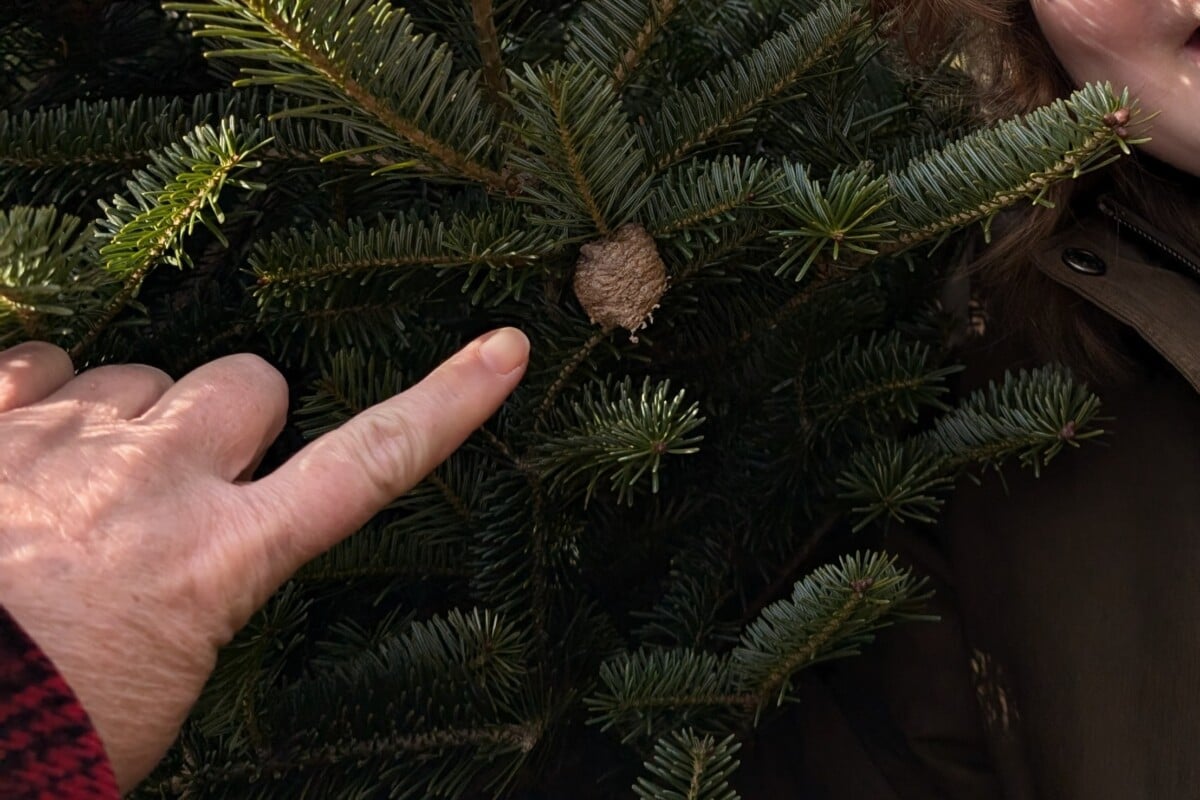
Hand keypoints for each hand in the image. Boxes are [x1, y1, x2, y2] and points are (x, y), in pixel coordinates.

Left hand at [0, 329, 528, 791]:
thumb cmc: (50, 719)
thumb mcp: (172, 660)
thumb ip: (208, 570)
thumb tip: (202, 527)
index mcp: (218, 556)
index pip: (366, 464)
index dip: (445, 404)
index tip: (503, 354)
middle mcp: (156, 478)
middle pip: (248, 382)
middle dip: (231, 415)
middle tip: (185, 474)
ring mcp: (65, 441)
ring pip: (138, 374)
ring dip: (127, 420)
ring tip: (76, 489)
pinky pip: (41, 359)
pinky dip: (41, 396)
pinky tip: (20, 450)